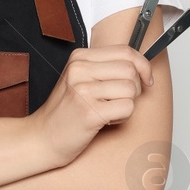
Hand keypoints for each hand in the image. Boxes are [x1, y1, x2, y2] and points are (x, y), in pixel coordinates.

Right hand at [29, 45, 153, 167]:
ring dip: (127, 104)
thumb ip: (106, 68)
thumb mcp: (80, 79)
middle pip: (131, 69)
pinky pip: (127, 108)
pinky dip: (122, 117)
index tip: (146, 79)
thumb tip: (142, 67)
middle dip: (136, 88)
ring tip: (108, 111)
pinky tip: (105, 120)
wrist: (42, 137)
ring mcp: (83, 90)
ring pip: (131, 89)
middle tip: (120, 100)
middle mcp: (80, 69)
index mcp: (79, 57)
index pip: (125, 51)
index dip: (143, 65)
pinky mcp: (90, 112)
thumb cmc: (65, 111)